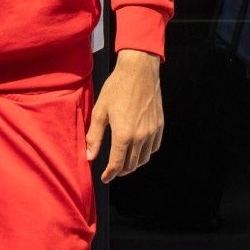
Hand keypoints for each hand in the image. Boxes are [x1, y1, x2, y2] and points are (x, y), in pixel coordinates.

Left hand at [87, 50, 163, 182]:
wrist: (139, 71)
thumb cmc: (116, 88)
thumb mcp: (100, 111)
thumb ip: (94, 136)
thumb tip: (90, 156)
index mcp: (123, 134)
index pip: (117, 164)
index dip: (109, 174)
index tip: (104, 178)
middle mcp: (140, 136)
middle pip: (131, 164)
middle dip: (120, 170)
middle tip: (112, 170)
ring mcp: (152, 131)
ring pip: (144, 158)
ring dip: (133, 164)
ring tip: (124, 161)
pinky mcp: (159, 125)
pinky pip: (154, 147)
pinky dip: (146, 153)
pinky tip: (138, 149)